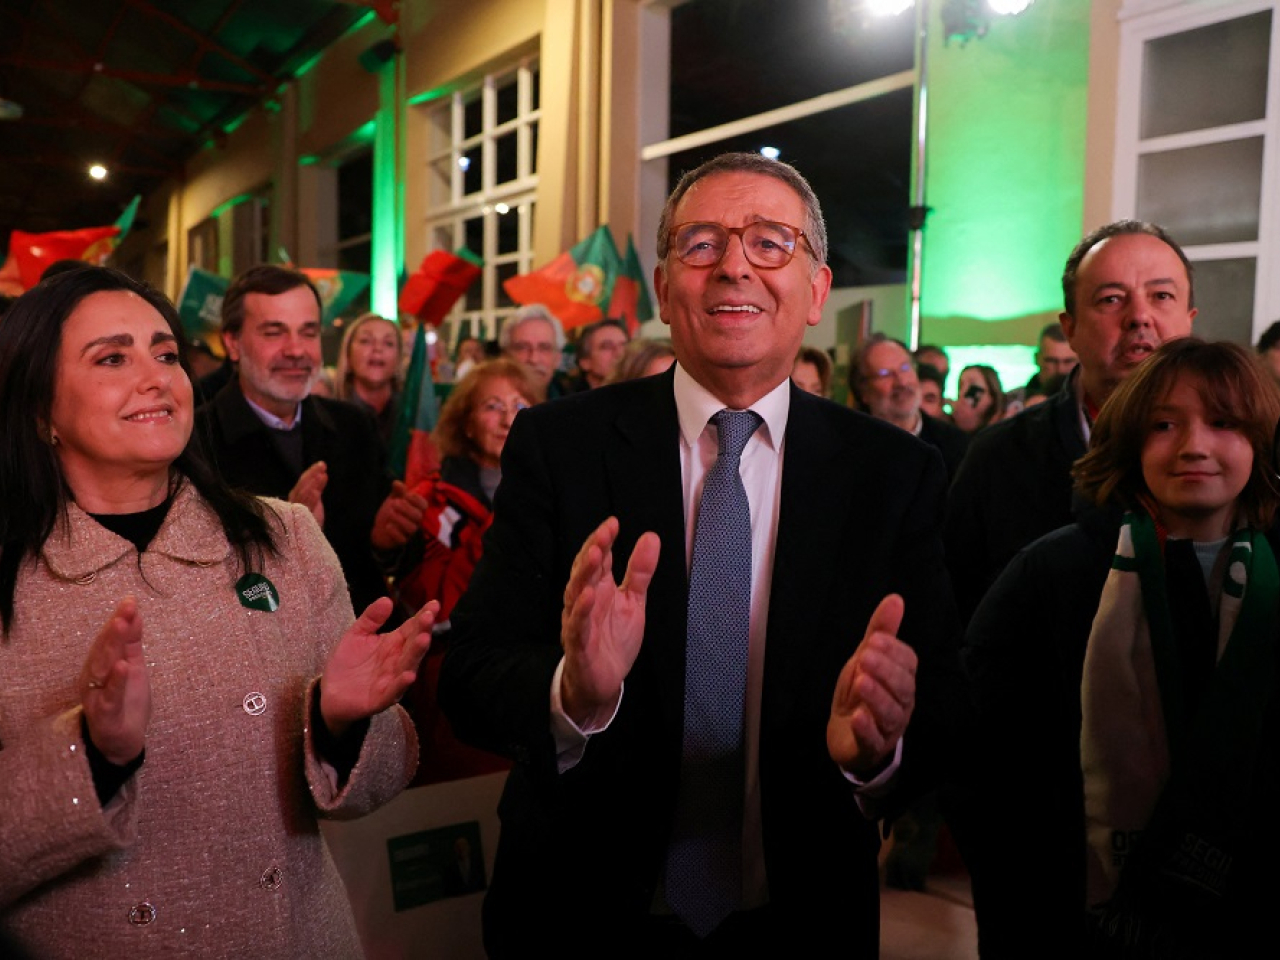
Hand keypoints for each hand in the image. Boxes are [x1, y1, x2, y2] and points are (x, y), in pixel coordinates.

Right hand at [80, 597, 150, 765]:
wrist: (122, 742)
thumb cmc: (126, 701)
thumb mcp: (133, 667)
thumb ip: (132, 641)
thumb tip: (134, 612)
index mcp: (101, 664)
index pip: (109, 638)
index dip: (119, 619)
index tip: (130, 600)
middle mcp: (94, 677)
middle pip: (104, 649)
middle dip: (115, 628)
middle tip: (126, 609)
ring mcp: (97, 695)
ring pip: (103, 668)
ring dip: (112, 646)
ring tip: (122, 626)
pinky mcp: (105, 713)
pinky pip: (109, 696)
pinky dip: (115, 681)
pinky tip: (122, 666)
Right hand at [289, 461, 328, 525]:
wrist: (305, 543)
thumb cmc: (309, 523)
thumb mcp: (314, 503)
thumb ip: (316, 489)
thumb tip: (323, 474)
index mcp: (295, 499)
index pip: (302, 483)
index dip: (311, 473)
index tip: (321, 465)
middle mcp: (291, 505)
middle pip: (301, 487)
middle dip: (311, 475)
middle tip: (322, 465)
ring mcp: (294, 513)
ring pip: (302, 495)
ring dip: (312, 484)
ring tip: (321, 475)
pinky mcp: (298, 522)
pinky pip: (303, 509)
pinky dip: (309, 499)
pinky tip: (316, 492)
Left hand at [320, 598, 436, 735]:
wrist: (330, 694)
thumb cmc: (347, 663)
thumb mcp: (357, 635)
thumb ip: (371, 618)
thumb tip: (387, 599)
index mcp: (394, 644)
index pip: (412, 627)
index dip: (423, 616)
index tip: (434, 603)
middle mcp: (397, 661)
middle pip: (413, 644)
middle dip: (423, 630)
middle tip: (429, 617)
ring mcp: (392, 680)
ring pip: (408, 665)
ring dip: (417, 653)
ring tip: (424, 639)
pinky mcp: (382, 698)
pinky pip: (394, 691)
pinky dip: (402, 684)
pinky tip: (409, 675)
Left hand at [371, 480, 428, 549]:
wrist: (380, 528)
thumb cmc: (391, 511)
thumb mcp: (393, 499)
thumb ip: (397, 491)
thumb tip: (396, 482)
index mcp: (416, 509)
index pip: (424, 505)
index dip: (417, 500)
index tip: (406, 495)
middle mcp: (416, 521)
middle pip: (418, 516)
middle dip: (406, 508)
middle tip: (394, 503)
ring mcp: (409, 532)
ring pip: (411, 528)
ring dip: (399, 519)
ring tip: (390, 513)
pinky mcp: (401, 541)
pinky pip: (402, 539)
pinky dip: (394, 532)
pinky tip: (388, 526)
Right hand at [559, 517, 659, 729]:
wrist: (604, 681)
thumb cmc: (613, 640)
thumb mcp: (634, 602)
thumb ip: (640, 571)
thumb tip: (650, 538)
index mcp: (599, 588)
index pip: (599, 558)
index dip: (604, 540)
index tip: (613, 523)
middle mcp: (585, 600)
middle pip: (585, 570)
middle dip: (593, 549)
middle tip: (604, 533)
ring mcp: (579, 620)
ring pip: (576, 592)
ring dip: (584, 573)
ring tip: (595, 554)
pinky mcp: (578, 644)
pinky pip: (577, 625)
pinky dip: (581, 610)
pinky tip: (587, 595)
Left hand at [827, 594, 916, 778]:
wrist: (846, 735)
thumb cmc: (861, 692)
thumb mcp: (867, 659)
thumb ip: (881, 631)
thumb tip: (895, 598)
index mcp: (902, 680)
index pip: (907, 664)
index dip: (892, 651)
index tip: (873, 639)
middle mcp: (901, 704)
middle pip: (902, 688)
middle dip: (884, 671)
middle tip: (864, 656)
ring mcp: (888, 727)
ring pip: (890, 714)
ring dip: (876, 697)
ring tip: (861, 682)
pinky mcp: (871, 747)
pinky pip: (873, 740)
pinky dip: (867, 729)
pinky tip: (858, 717)